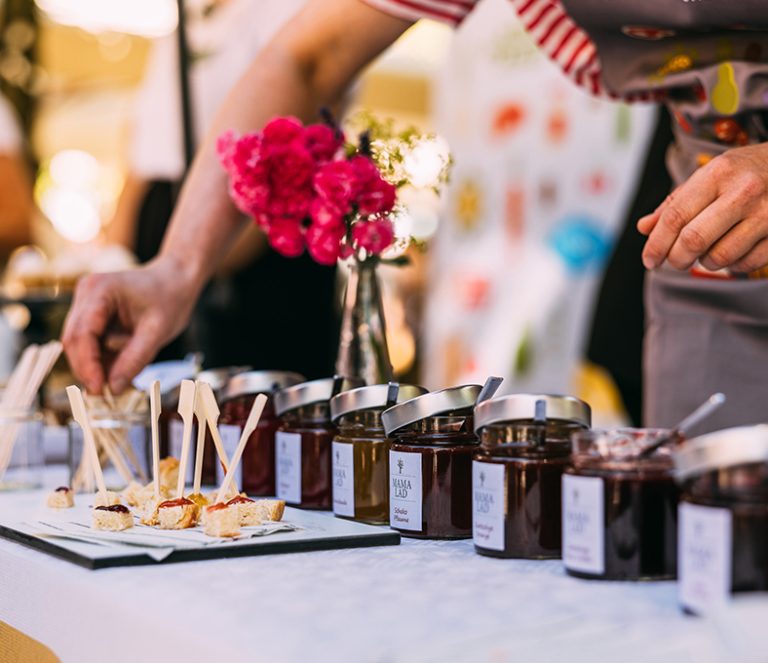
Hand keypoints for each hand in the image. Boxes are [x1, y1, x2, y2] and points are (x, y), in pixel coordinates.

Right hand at [62, 257, 200, 393]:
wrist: (177, 279)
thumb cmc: (171, 298)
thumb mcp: (158, 332)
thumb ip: (135, 359)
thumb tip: (113, 389)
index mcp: (100, 290)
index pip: (83, 334)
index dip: (88, 365)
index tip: (99, 389)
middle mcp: (86, 293)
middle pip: (74, 340)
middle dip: (88, 369)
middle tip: (103, 395)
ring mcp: (86, 302)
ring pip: (79, 344)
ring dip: (93, 366)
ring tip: (113, 385)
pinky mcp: (92, 313)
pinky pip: (89, 342)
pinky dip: (100, 359)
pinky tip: (115, 371)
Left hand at [638, 143, 767, 272]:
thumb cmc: (744, 172)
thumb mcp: (710, 175)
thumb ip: (675, 202)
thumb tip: (644, 228)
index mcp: (718, 173)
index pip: (675, 216)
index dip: (656, 243)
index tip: (649, 259)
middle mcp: (744, 191)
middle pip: (694, 240)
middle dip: (676, 258)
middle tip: (675, 261)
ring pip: (719, 257)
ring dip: (705, 262)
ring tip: (706, 252)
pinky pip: (746, 264)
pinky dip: (732, 265)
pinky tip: (731, 252)